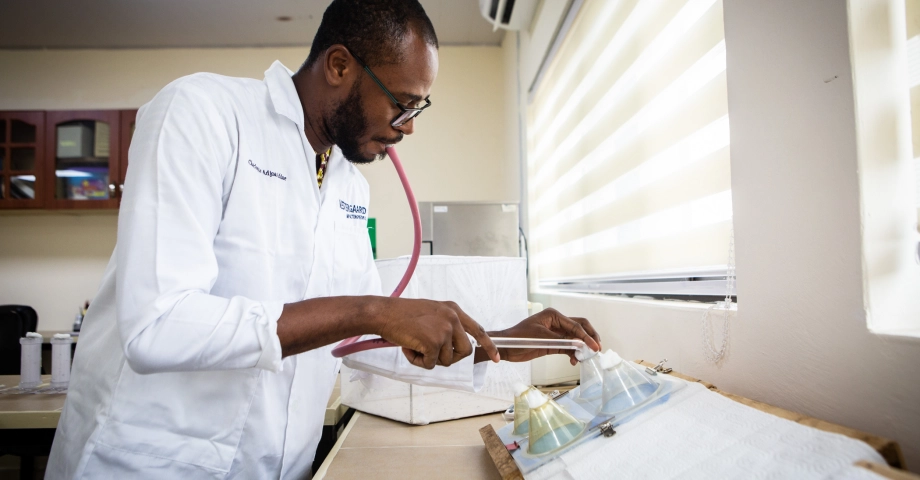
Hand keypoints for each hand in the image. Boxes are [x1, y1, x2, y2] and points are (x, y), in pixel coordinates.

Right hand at [372, 298, 499, 368]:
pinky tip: (408, 349)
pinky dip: (418, 361)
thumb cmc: (402, 314)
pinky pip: (431, 364)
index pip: (478, 330)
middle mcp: (452, 318)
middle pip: (464, 351)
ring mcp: (444, 330)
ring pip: (446, 360)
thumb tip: (452, 347)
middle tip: (431, 354)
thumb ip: (446, 325)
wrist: (384, 313)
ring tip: (414, 346)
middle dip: (450, 358)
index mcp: (453, 310)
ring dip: (429, 359)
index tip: (497, 357)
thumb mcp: (432, 312)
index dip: (488, 345)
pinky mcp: (433, 342)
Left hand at [478, 309, 600, 364]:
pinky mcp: (552, 343)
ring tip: (585, 358)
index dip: (586, 337)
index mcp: (553, 315)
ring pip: (575, 338)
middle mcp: (556, 322)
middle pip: (579, 327)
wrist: (506, 346)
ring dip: (581, 347)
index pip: (575, 325)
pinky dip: (573, 353)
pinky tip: (574, 360)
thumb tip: (579, 345)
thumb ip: (561, 341)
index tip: (594, 347)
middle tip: (597, 349)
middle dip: (589, 337)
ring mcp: (555, 333)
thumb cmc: (518, 337)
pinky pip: (568, 347)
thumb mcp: (541, 338)